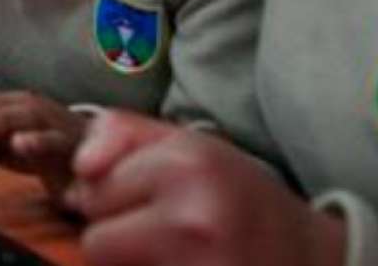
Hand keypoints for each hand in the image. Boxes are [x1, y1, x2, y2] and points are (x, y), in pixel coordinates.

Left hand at [0, 91, 87, 200]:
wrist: (95, 153)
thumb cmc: (41, 147)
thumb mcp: (2, 147)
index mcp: (3, 106)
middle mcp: (22, 107)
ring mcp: (47, 121)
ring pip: (18, 116)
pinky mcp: (69, 142)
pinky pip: (53, 140)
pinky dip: (37, 142)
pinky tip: (21, 146)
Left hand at [66, 111, 345, 265]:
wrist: (306, 254)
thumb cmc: (233, 192)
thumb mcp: (185, 142)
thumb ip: (119, 133)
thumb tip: (80, 166)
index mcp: (185, 163)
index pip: (90, 187)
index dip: (108, 193)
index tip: (144, 195)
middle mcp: (191, 216)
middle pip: (95, 236)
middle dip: (115, 231)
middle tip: (161, 227)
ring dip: (129, 261)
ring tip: (169, 250)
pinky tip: (181, 264)